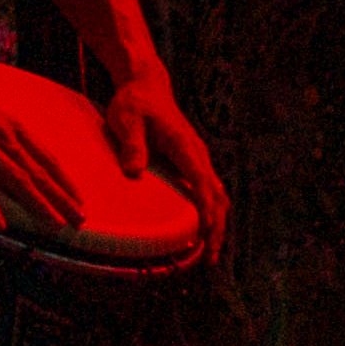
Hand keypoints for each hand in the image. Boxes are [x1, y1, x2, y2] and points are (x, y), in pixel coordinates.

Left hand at [102, 74, 227, 244]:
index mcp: (186, 147)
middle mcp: (198, 155)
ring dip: (216, 224)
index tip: (206, 237)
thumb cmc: (134, 102)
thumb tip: (134, 173)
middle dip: (217, 229)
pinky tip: (200, 231)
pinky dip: (209, 213)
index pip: (204, 186)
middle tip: (210, 259)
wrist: (145, 86)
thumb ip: (131, 144)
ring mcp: (197, 160)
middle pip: (218, 198)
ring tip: (208, 253)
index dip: (207, 213)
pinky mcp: (191, 163)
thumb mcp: (126, 118)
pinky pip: (207, 192)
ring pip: (217, 197)